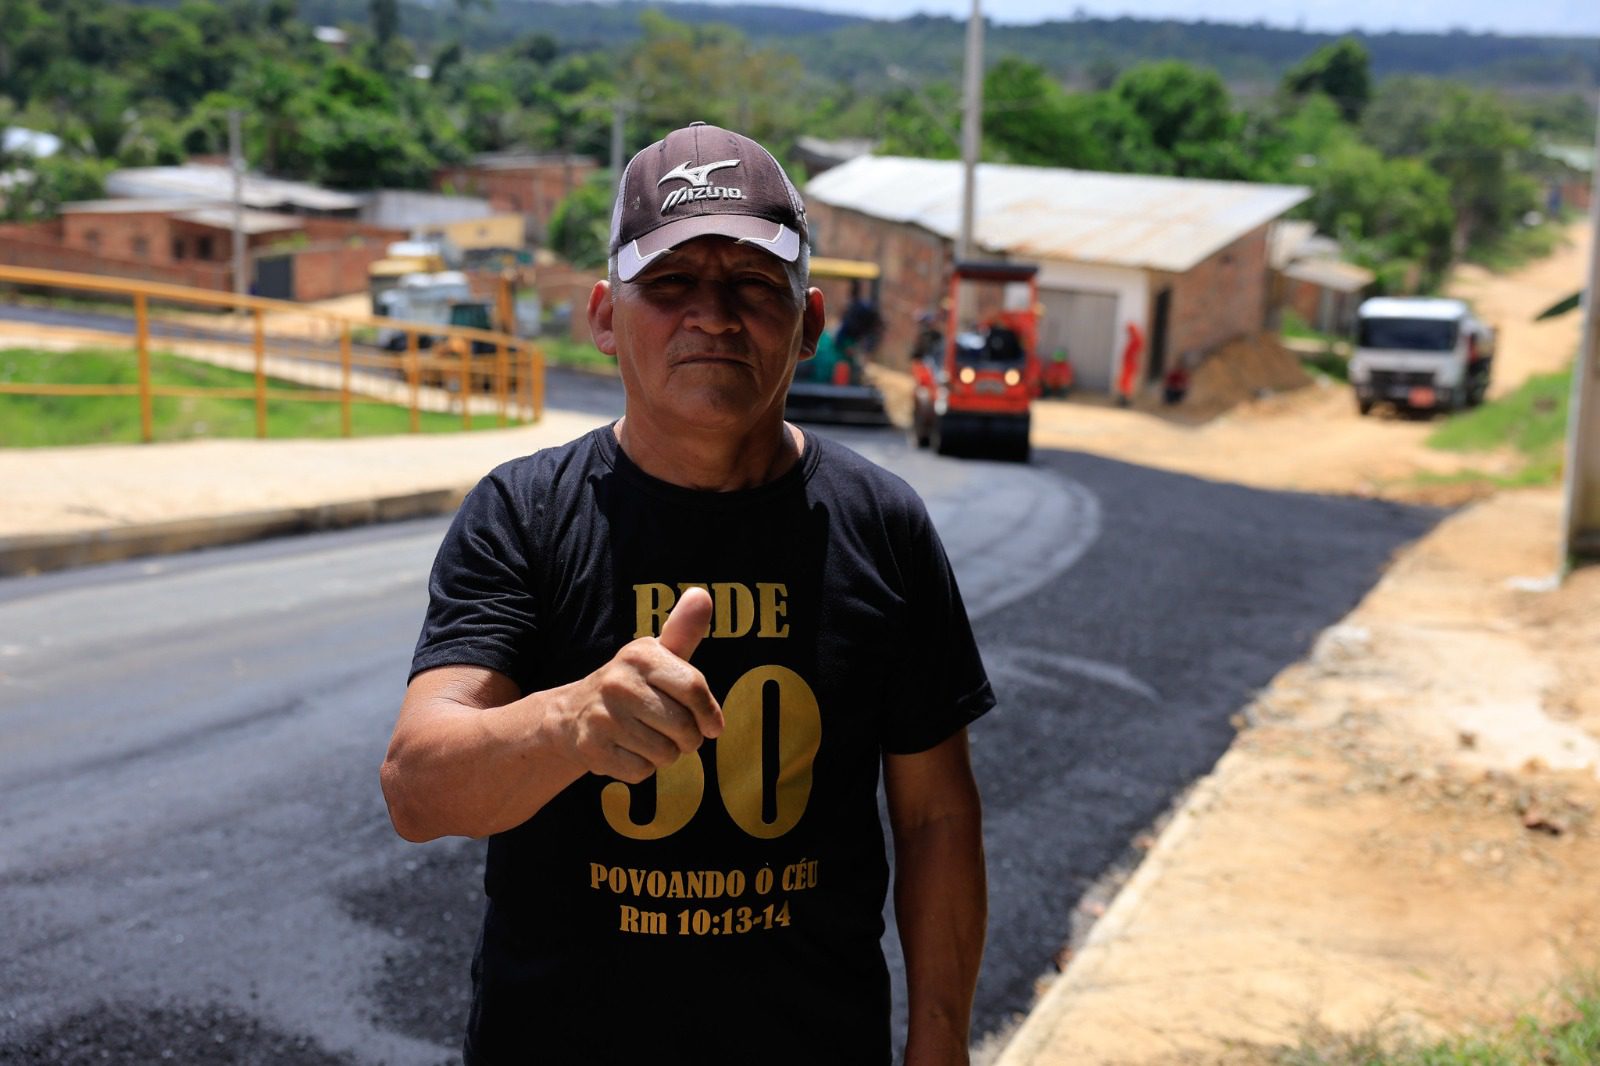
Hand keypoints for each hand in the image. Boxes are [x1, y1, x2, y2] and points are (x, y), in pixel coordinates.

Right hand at [555, 587, 722, 781]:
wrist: (572, 714)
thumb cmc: (632, 684)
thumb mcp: (656, 656)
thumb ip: (683, 631)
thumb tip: (702, 594)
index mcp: (640, 656)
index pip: (694, 689)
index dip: (709, 714)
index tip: (712, 726)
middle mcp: (619, 683)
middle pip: (685, 728)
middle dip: (688, 738)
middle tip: (674, 732)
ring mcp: (604, 717)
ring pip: (666, 753)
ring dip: (665, 754)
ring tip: (647, 738)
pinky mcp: (594, 749)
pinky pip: (643, 772)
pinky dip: (642, 768)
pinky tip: (628, 750)